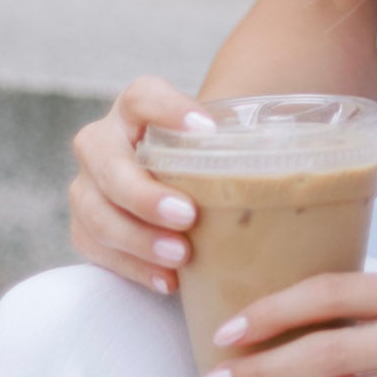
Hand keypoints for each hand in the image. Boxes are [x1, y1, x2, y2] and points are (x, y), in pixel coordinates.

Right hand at [69, 75, 216, 296]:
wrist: (173, 180)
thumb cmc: (203, 159)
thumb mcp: (214, 142)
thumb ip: (238, 143)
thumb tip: (293, 161)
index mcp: (134, 107)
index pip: (144, 96)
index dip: (169, 110)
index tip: (208, 130)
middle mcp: (102, 141)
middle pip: (109, 162)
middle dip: (145, 194)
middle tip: (187, 215)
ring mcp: (87, 185)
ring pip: (95, 211)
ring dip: (138, 237)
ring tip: (181, 255)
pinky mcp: (84, 225)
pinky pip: (95, 248)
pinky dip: (132, 266)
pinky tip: (167, 279)